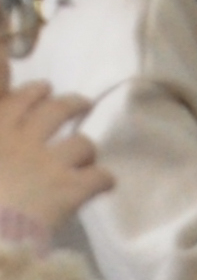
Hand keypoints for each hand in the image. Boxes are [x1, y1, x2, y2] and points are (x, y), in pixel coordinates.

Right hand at [0, 77, 110, 231]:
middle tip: (80, 105)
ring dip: (87, 148)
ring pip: (82, 142)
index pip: (17, 100)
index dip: (34, 92)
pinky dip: (103, 180)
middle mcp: (21, 142)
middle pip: (58, 109)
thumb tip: (5, 156)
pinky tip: (103, 184)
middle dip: (73, 104)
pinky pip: (99, 177)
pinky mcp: (70, 189)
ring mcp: (49, 163)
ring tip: (89, 153)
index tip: (42, 91)